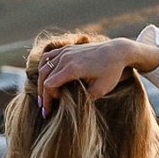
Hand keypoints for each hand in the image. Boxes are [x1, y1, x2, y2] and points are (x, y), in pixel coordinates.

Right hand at [36, 36, 158, 107]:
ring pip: (44, 66)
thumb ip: (85, 98)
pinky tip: (46, 78)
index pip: (50, 85)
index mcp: (72, 68)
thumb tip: (72, 108)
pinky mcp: (68, 48)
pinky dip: (44, 68)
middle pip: (44, 76)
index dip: (48, 99)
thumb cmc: (111, 71)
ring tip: (43, 95)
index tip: (52, 109)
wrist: (118, 51)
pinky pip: (48, 57)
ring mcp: (66, 51)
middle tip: (44, 108)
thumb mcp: (101, 89)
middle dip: (43, 94)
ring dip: (41, 81)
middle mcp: (66, 57)